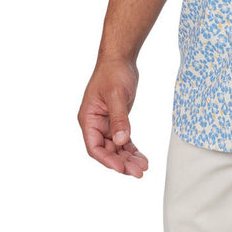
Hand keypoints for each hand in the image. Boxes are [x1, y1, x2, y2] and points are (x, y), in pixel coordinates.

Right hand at [77, 57, 148, 177]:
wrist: (120, 58)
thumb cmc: (113, 72)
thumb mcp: (116, 95)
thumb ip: (119, 118)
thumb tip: (122, 141)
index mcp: (88, 119)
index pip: (95, 146)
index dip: (107, 159)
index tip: (121, 168)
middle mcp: (95, 124)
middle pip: (107, 150)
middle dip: (122, 162)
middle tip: (138, 172)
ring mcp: (106, 123)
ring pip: (116, 147)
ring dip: (128, 158)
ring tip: (143, 168)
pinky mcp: (117, 120)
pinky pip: (123, 139)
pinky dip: (131, 148)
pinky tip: (141, 157)